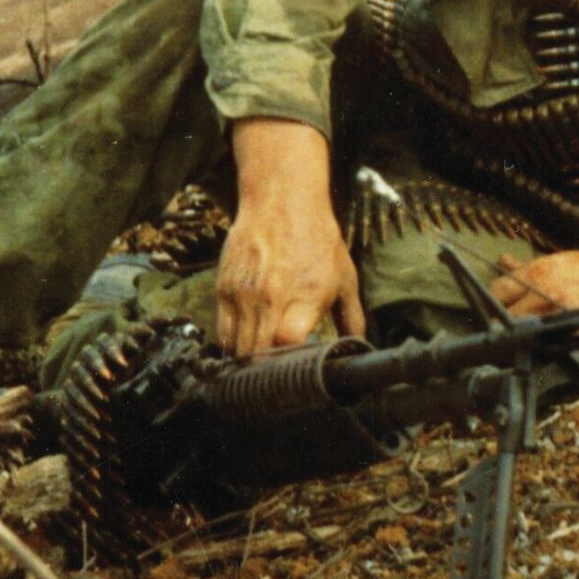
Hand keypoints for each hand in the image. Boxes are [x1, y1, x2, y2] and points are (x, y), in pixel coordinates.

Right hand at [217, 119, 364, 354]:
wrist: (281, 200)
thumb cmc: (316, 237)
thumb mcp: (345, 277)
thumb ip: (351, 318)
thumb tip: (356, 349)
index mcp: (305, 296)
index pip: (286, 345)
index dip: (289, 365)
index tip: (296, 369)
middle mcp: (271, 296)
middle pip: (257, 354)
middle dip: (265, 372)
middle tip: (275, 379)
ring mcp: (243, 293)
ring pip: (236, 348)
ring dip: (247, 360)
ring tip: (260, 366)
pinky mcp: (224, 287)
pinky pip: (223, 330)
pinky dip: (232, 342)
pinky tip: (246, 343)